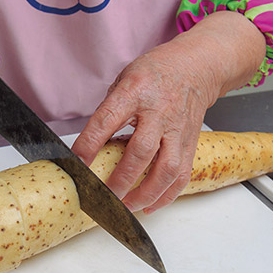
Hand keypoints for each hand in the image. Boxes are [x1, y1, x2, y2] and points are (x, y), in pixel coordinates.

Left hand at [71, 11, 264, 212]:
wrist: (196, 67)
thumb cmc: (154, 74)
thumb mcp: (123, 79)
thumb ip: (108, 111)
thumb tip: (87, 145)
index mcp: (134, 92)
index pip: (106, 121)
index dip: (89, 145)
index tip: (76, 164)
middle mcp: (158, 112)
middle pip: (141, 151)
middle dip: (121, 179)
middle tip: (104, 195)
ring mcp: (177, 130)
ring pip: (166, 169)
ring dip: (146, 193)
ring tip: (126, 206)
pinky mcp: (190, 143)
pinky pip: (181, 175)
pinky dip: (166, 196)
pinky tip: (149, 205)